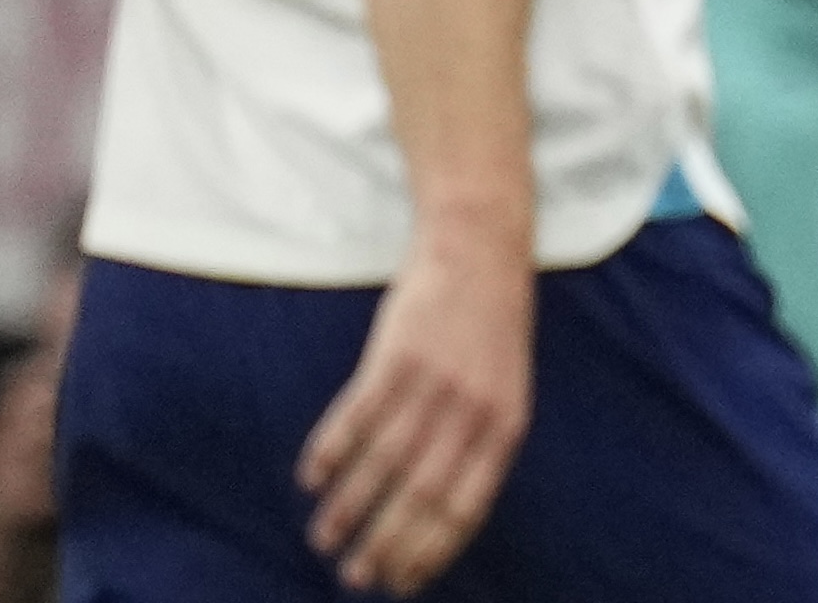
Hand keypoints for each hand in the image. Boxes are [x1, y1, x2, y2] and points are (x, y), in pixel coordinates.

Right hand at [297, 234, 533, 594]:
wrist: (480, 249)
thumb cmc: (490, 331)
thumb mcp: (503, 390)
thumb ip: (477, 447)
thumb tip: (440, 518)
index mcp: (505, 426)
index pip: (466, 508)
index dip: (430, 552)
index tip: (400, 583)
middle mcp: (472, 409)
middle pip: (420, 495)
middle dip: (385, 544)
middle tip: (354, 576)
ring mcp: (434, 380)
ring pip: (384, 462)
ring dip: (349, 508)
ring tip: (324, 538)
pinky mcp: (398, 353)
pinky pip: (358, 415)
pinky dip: (332, 451)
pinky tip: (312, 480)